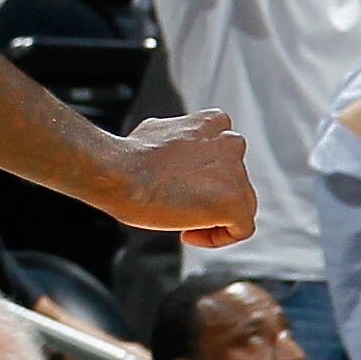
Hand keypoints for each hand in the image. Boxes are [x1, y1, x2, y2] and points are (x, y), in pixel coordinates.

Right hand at [112, 109, 256, 246]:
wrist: (119, 172)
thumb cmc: (129, 156)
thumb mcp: (157, 131)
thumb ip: (180, 140)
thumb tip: (174, 152)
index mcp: (214, 122)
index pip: (225, 155)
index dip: (204, 175)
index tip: (182, 185)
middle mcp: (231, 143)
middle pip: (235, 181)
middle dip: (210, 196)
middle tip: (180, 205)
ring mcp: (236, 173)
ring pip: (241, 206)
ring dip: (214, 216)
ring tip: (181, 221)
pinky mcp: (235, 202)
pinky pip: (241, 229)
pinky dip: (217, 237)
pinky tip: (188, 233)